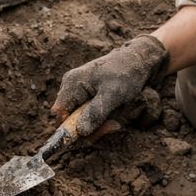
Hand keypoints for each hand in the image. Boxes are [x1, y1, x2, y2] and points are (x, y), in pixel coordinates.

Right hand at [51, 35, 168, 136]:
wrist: (137, 61)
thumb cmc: (126, 74)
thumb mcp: (114, 94)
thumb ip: (97, 112)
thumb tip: (80, 132)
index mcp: (71, 84)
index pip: (59, 115)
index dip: (71, 130)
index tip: (94, 133)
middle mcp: (70, 89)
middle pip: (69, 122)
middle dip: (91, 129)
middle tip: (113, 125)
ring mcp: (77, 94)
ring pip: (80, 123)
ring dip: (99, 126)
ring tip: (116, 118)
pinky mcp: (86, 99)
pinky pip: (88, 118)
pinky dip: (101, 121)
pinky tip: (113, 114)